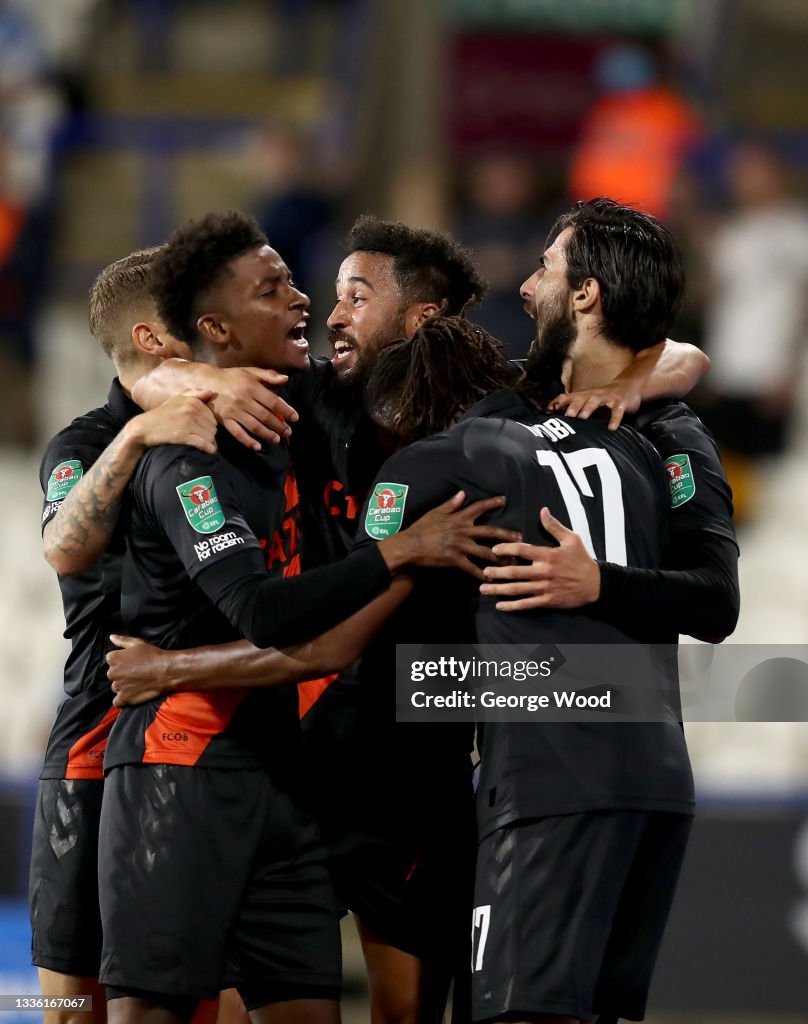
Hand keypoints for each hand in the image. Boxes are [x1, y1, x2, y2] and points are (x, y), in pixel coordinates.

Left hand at [107, 635, 173, 705]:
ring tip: (138, 683)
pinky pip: (117, 701)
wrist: (166, 671)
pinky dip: (124, 699)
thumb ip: (122, 640)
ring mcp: (117, 686)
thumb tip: (111, 637)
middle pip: (113, 674)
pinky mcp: (123, 698)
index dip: (122, 662)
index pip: (111, 660)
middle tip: (137, 673)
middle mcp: (112, 673)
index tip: (133, 663)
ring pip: (116, 687)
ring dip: (124, 686)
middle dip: (122, 674)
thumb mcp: (138, 643)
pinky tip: (133, 694)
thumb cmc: (153, 655)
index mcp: (113, 658)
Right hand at [127, 391, 218, 453]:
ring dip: (210, 442)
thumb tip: (211, 392)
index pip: (213, 416)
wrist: (144, 428)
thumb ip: (194, 394)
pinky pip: (204, 443)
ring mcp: (187, 423)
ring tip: (204, 445)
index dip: (209, 426)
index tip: (203, 431)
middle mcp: (191, 410)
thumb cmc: (162, 415)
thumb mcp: (176, 400)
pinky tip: (209, 451)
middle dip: (210, 434)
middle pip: (213, 427)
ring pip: (210, 436)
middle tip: (203, 439)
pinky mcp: (183, 436)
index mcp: (192, 401)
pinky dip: (208, 448)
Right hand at [206, 367, 298, 449]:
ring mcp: (234, 411)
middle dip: (279, 426)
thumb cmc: (231, 377)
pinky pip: (237, 433)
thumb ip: (268, 375)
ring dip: (267, 434)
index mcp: (252, 387)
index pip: (273, 402)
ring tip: (277, 439)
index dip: (286, 411)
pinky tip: (257, 447)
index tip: (295, 418)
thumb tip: (285, 379)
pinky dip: (248, 441)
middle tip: (288, 432)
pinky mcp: (225, 420)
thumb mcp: (250, 371)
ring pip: (254, 426)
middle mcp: (244, 400)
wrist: (205, 381)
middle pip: (266, 416)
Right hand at [379, 491, 520, 579]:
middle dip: (507, 534)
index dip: (492, 503)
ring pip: (485, 551)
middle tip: (520, 537)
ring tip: (512, 560)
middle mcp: (463, 531)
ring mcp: (460, 546)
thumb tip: (462, 493)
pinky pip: (472, 568)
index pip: (478, 507)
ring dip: (500, 556)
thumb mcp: (435, 512)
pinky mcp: (455, 560)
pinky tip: (490, 578)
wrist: (409, 545)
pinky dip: (481, 573)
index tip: (503, 500)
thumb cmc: (421, 528)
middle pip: (490, 531)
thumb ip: (451, 504)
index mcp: (458, 518)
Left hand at [479, 507, 599, 609]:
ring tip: (484, 589)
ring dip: (499, 589)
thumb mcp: (572, 539)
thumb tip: (542, 510)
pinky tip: (500, 606)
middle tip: (483, 572)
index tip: (494, 550)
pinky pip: (527, 604)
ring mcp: (545, 588)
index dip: (506, 549)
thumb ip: (554, 526)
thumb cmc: (582, 559)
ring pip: (517, 589)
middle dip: (497, 572)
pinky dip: (512, 606)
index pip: (522, 550)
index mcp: (547, 555)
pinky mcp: (548, 600)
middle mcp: (544, 571)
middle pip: (515, 572)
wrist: (596, 584)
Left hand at [548, 379, 641, 430]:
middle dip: (572, 406)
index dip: (557, 403)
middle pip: (580, 398)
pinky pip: (617, 411)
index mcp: (584, 395)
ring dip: (588, 408)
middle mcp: (593, 395)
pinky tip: (611, 428)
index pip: (567, 397)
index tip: (547, 412)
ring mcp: (607, 398)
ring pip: (596, 401)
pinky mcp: (620, 403)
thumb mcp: (588, 399)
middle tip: (566, 415)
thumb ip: (574, 407)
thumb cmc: (603, 396)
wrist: (628, 385)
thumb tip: (555, 418)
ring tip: (582, 417)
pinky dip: (614, 420)